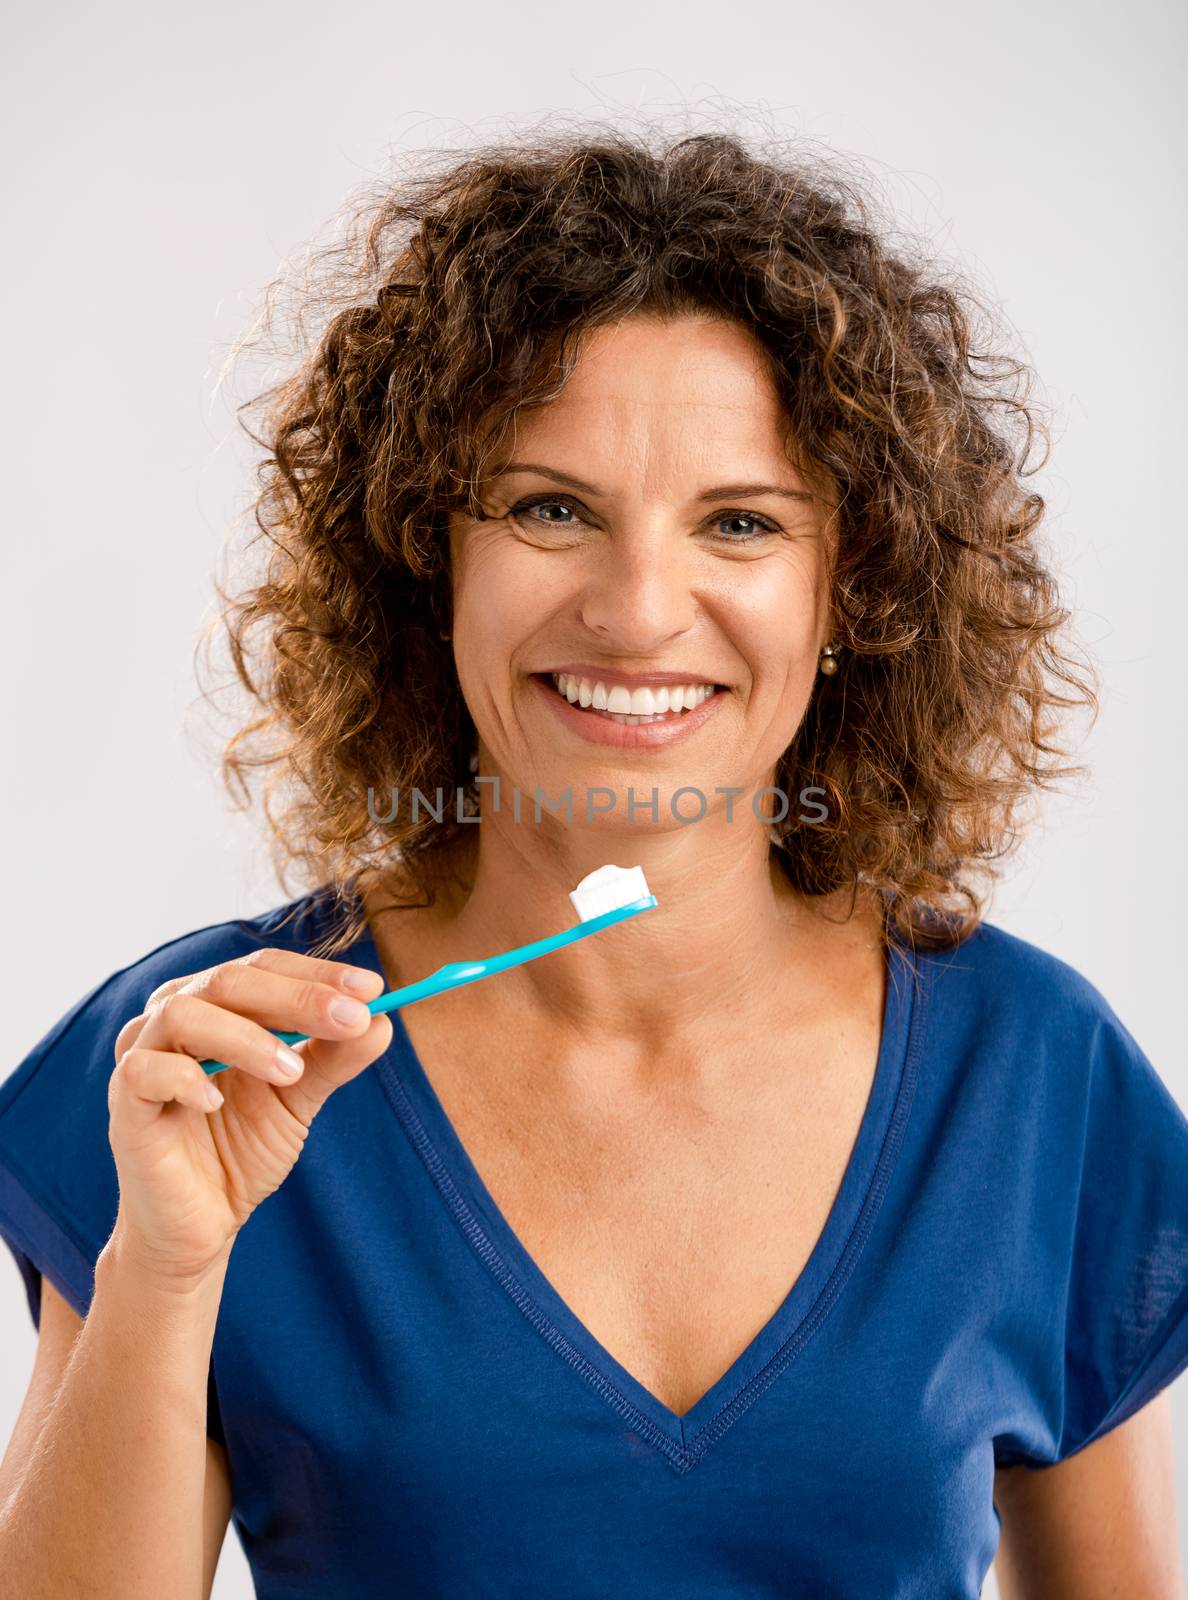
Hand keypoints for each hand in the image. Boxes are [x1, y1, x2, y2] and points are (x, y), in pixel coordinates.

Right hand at [105, 948, 390, 1285]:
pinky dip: (186, 1078)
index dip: (318, 973)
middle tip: (350, 1018)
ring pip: (185, 1013)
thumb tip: (382, 1021)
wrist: (202, 1223)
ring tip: (290, 1072)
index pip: (266, 966)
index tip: (372, 988)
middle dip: (298, 997)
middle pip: (230, 979)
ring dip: (247, 1037)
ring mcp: (143, 1054)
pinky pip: (145, 1070)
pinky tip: (218, 1101)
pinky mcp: (125, 1101)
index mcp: (217, 1004)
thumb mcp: (300, 1098)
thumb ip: (333, 1058)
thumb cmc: (242, 1148)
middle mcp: (174, 1015)